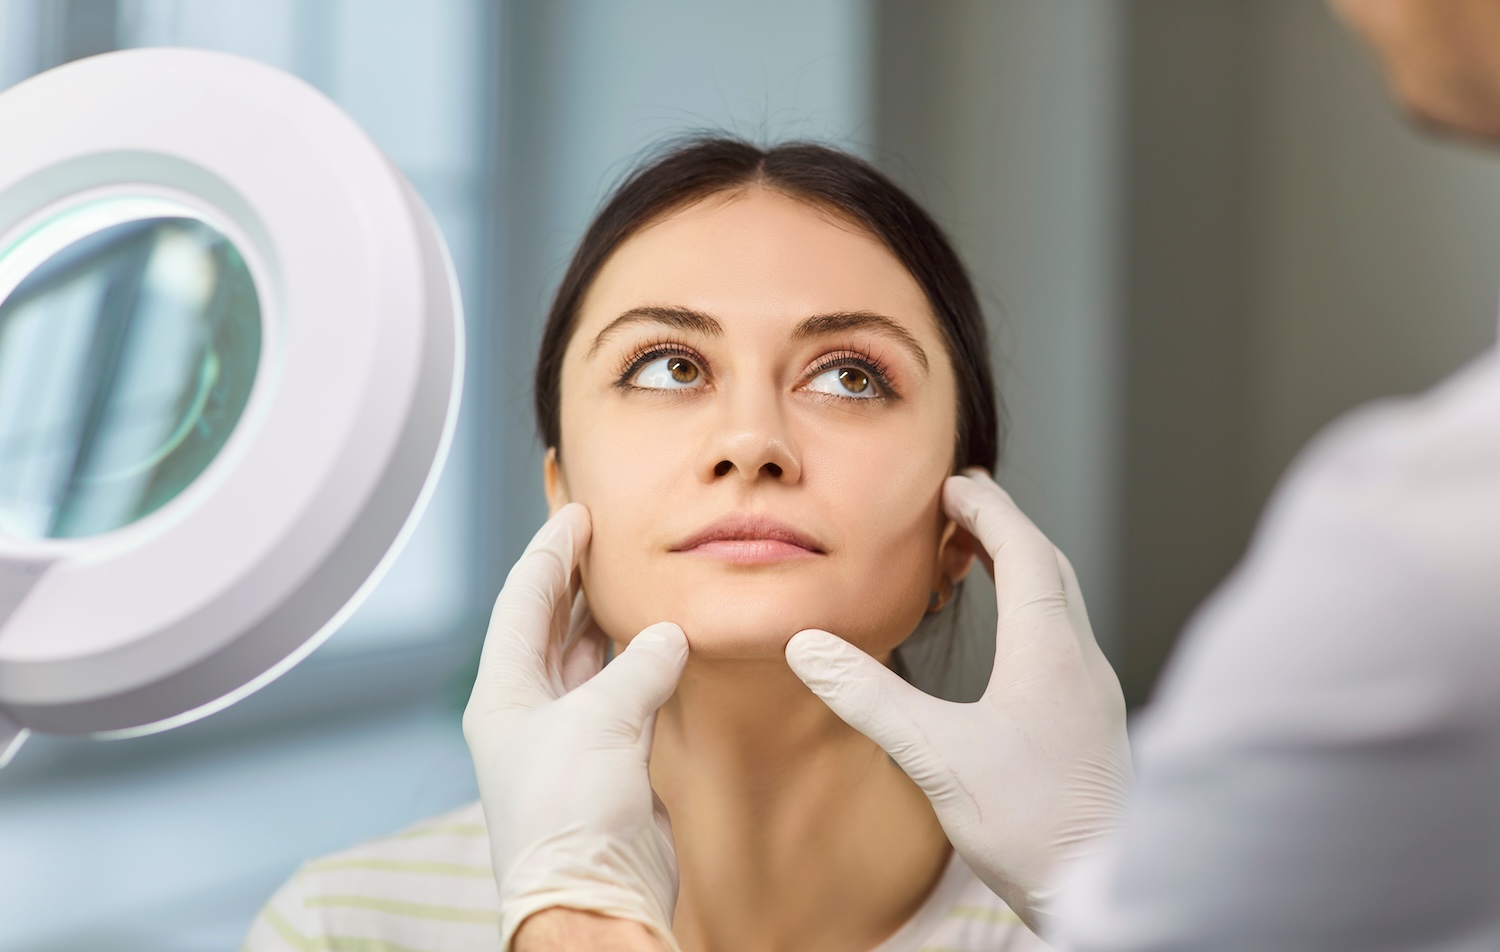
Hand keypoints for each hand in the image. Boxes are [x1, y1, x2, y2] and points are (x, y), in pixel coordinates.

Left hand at [464, 503, 686, 951]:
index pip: (523, 601)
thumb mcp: (600, 721)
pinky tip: (661, 639)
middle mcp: (530, 710)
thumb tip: (668, 634)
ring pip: (586, 659)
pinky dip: (641, 663)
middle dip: (575, 579)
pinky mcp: (608, 761)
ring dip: (607, 619)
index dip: (550, 552)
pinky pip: (624, 693)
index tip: (577, 513)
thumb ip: (638, 666)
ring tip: (631, 576)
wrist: (594, 895)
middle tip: (605, 535)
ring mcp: (569, 736)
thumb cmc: (570, 812)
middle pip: (549, 625)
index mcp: (503, 694)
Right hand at [784, 471, 1131, 934]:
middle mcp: (1081, 661)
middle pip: (1050, 568)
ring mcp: (1094, 692)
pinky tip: (1011, 642)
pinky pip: (1065, 638)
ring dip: (1023, 569)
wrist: (1104, 889)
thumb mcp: (936, 756)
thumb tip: (810, 647)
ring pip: (1063, 604)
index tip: (954, 486)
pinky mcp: (1094, 723)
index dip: (988, 511)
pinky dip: (1035, 610)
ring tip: (979, 561)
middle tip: (963, 509)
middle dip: (1006, 529)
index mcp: (1049, 651)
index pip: (1023, 551)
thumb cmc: (1031, 825)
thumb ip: (870, 698)